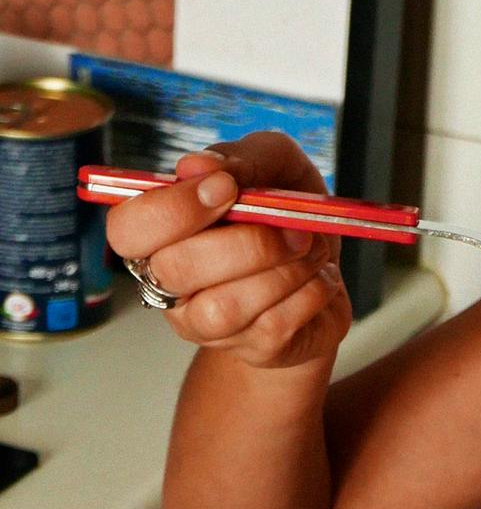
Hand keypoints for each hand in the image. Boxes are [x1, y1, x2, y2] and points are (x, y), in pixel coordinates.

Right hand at [105, 130, 351, 368]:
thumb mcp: (275, 163)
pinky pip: (273, 327)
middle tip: (293, 226)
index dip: (173, 210)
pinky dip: (310, 292)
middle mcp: (171, 282)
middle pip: (175, 271)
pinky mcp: (253, 350)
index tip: (226, 188)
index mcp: (163, 231)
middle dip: (246, 243)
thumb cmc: (284, 208)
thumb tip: (198, 165)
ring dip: (285, 270)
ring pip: (224, 310)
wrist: (324, 261)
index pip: (127, 229)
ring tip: (312, 248)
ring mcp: (206, 325)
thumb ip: (242, 157)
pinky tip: (317, 276)